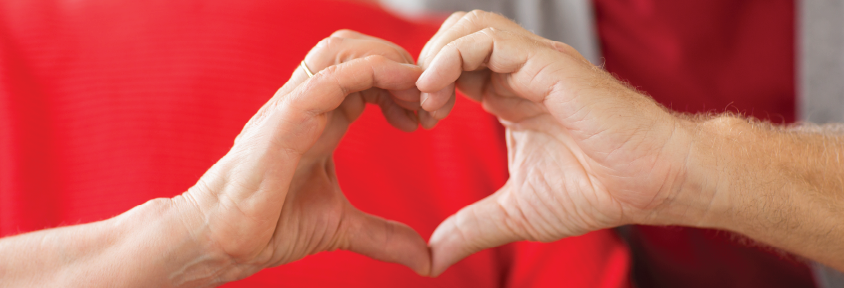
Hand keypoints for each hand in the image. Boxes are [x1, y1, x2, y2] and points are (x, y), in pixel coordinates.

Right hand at [171, 30, 429, 284]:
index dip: (401, 83)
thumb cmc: (269, 225)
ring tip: (418, 94)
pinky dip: (372, 71)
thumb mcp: (341, 227)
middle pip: (355, 48)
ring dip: (389, 61)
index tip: (427, 116)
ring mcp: (295, 106)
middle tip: (429, 101)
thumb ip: (383, 236)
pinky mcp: (286, 119)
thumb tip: (425, 259)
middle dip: (400, 63)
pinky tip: (401, 86)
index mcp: (321, 118)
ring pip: (343, 50)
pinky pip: (331, 77)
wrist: (221, 241)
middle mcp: (308, 104)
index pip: (364, 73)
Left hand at [416, 11, 701, 275]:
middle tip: (420, 109)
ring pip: (468, 26)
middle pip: (455, 35)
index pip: (454, 65)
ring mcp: (535, 63)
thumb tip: (433, 258)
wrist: (652, 183)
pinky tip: (440, 92)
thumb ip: (471, 229)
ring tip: (429, 100)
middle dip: (425, 66)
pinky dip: (452, 56)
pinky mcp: (548, 62)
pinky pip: (488, 38)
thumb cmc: (597, 190)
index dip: (427, 86)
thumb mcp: (516, 213)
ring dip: (435, 57)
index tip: (418, 122)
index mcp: (510, 95)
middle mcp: (520, 72)